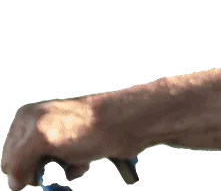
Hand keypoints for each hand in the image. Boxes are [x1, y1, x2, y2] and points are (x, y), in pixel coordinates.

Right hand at [1, 97, 135, 190]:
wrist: (126, 124)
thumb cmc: (86, 128)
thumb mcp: (42, 138)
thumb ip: (18, 159)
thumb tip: (14, 185)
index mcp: (28, 119)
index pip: (9, 158)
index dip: (20, 170)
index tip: (35, 173)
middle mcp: (43, 124)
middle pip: (26, 164)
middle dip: (40, 170)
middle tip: (53, 166)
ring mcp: (62, 134)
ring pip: (47, 168)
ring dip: (57, 171)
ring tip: (71, 162)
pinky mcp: (79, 145)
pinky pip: (66, 168)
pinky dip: (72, 169)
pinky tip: (83, 162)